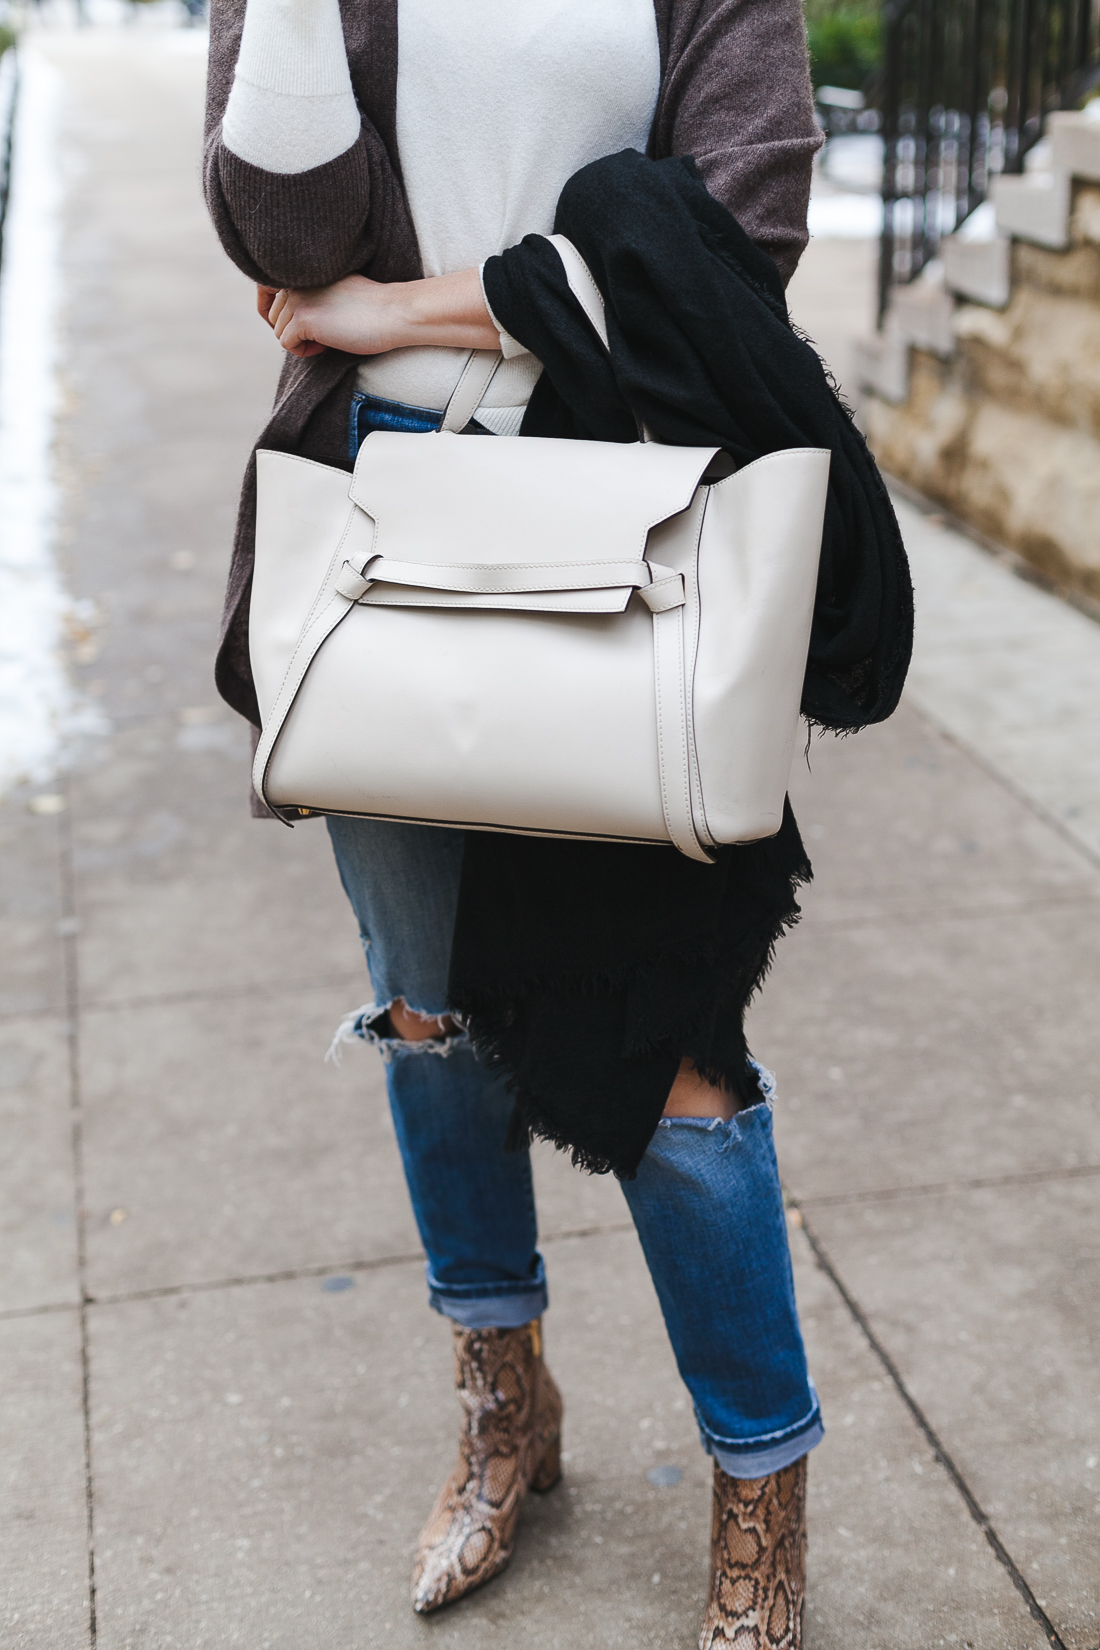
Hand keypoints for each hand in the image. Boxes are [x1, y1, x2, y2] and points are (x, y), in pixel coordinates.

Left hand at [259, 268, 500, 358]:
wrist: (393, 313)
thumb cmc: (372, 307)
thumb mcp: (334, 291)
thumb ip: (311, 292)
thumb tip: (288, 314)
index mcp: (305, 269)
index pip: (271, 293)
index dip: (279, 314)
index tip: (299, 327)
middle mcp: (296, 280)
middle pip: (275, 315)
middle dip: (295, 330)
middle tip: (324, 334)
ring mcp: (298, 298)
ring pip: (279, 330)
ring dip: (300, 342)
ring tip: (328, 339)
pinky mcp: (302, 318)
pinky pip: (286, 344)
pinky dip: (303, 352)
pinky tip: (326, 346)